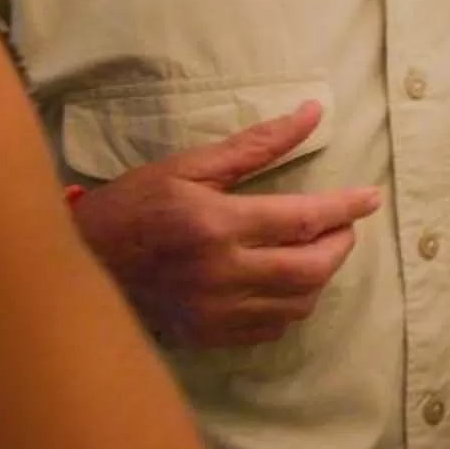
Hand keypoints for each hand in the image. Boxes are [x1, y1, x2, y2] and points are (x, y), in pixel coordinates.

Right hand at [70, 100, 382, 347]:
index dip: (346, 208)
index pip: (304, 219)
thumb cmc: (133, 205)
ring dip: (319, 276)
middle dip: (340, 244)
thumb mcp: (189, 166)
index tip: (371, 198)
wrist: (78, 261)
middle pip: (312, 268)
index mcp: (218, 225)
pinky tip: (285, 283)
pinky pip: (271, 329)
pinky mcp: (207, 334)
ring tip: (315, 251)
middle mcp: (222, 273)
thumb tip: (312, 114)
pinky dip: (291, 305)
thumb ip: (256, 145)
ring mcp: (215, 311)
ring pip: (297, 303)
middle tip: (341, 226)